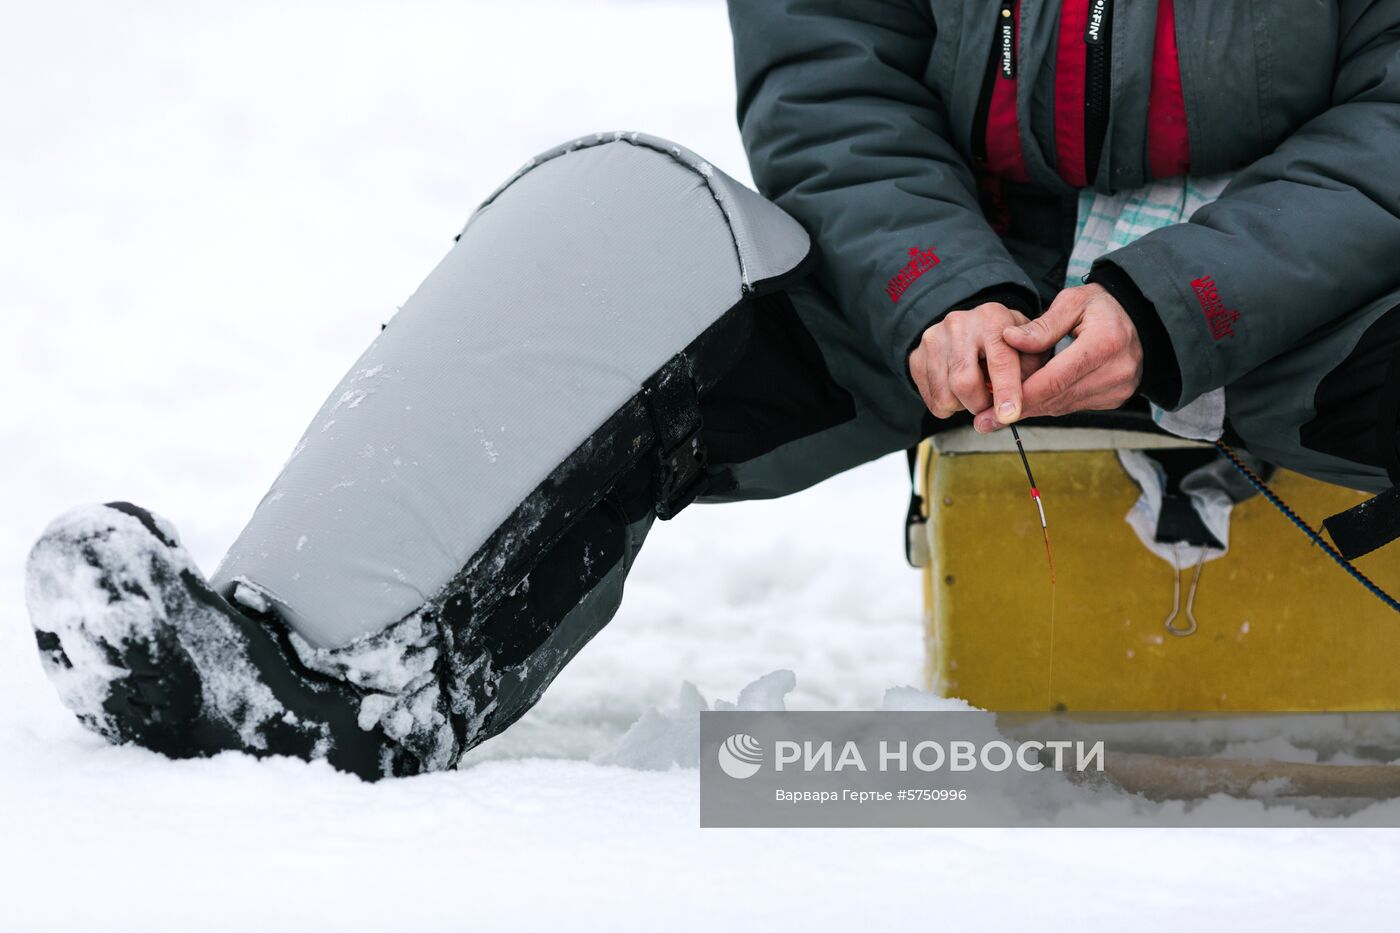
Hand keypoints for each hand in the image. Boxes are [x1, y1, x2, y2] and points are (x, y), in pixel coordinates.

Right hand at [907, 302, 1043, 426]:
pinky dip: (948, 405)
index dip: (1006, 391)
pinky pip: (932, 400)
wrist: (970, 326)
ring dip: (964, 406)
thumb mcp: (1030, 346)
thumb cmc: (1006, 340)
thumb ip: (1032, 370)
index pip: (1000, 360)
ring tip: (975, 391)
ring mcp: (933, 340)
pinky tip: (957, 389)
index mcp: (993, 318)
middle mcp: (959, 325)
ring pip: (945, 396)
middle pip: (964, 382)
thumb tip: (1017, 401)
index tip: (1009, 415)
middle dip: (981, 404)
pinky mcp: (916, 356)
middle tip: (990, 405)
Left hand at [972, 284, 1141, 430]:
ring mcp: (1118, 389)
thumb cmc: (1102, 307)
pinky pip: (1072, 406)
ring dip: (1030, 409)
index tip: (989, 410)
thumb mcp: (1073, 301)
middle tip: (982, 421)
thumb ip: (1041, 325)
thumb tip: (1007, 339)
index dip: (1020, 396)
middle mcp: (1115, 372)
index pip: (1055, 378)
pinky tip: (1026, 402)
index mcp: (1105, 344)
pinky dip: (1048, 404)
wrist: (1140, 319)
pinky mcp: (1114, 399)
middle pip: (1056, 398)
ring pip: (1062, 406)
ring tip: (995, 415)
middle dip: (1017, 409)